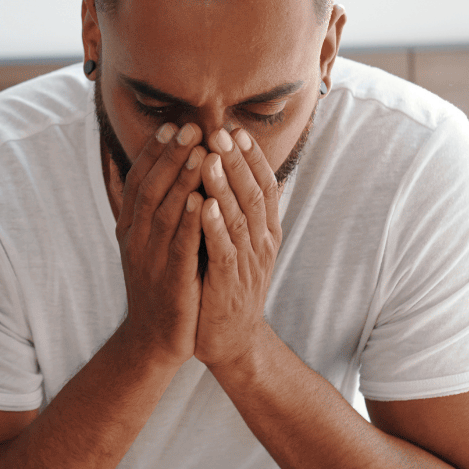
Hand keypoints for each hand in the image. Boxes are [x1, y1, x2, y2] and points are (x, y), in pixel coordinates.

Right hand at [113, 121, 207, 365]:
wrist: (155, 338)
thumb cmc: (159, 284)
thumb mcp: (147, 244)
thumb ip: (149, 209)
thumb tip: (148, 170)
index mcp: (130, 228)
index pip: (139, 181)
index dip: (154, 153)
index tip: (172, 126)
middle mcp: (135, 239)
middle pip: (150, 189)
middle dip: (171, 157)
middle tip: (191, 128)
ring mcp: (150, 260)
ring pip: (164, 212)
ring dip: (182, 180)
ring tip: (201, 153)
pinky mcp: (171, 280)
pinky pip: (180, 246)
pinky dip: (190, 222)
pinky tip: (204, 200)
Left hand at [194, 127, 281, 370]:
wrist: (229, 339)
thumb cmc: (227, 285)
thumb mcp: (237, 244)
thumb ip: (238, 211)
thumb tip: (233, 171)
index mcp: (264, 231)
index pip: (263, 185)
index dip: (251, 157)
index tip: (236, 128)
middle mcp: (261, 243)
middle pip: (254, 194)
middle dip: (237, 161)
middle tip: (221, 131)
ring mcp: (247, 264)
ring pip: (239, 218)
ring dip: (225, 186)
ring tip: (212, 158)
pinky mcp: (228, 284)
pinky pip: (223, 250)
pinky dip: (214, 227)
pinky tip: (204, 206)